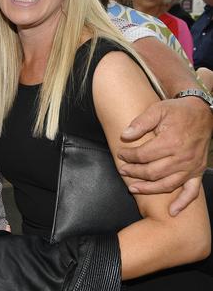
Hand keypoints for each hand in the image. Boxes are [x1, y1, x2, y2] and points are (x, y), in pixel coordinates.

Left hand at [118, 97, 211, 215]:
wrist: (201, 113)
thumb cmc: (177, 112)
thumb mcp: (156, 110)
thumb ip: (140, 123)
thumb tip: (124, 136)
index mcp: (171, 141)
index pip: (143, 155)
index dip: (129, 156)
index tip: (120, 154)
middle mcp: (183, 157)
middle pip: (153, 172)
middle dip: (134, 172)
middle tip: (123, 170)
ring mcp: (191, 167)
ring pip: (167, 184)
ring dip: (149, 189)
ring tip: (133, 188)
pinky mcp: (198, 171)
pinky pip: (192, 191)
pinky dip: (183, 203)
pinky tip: (172, 211)